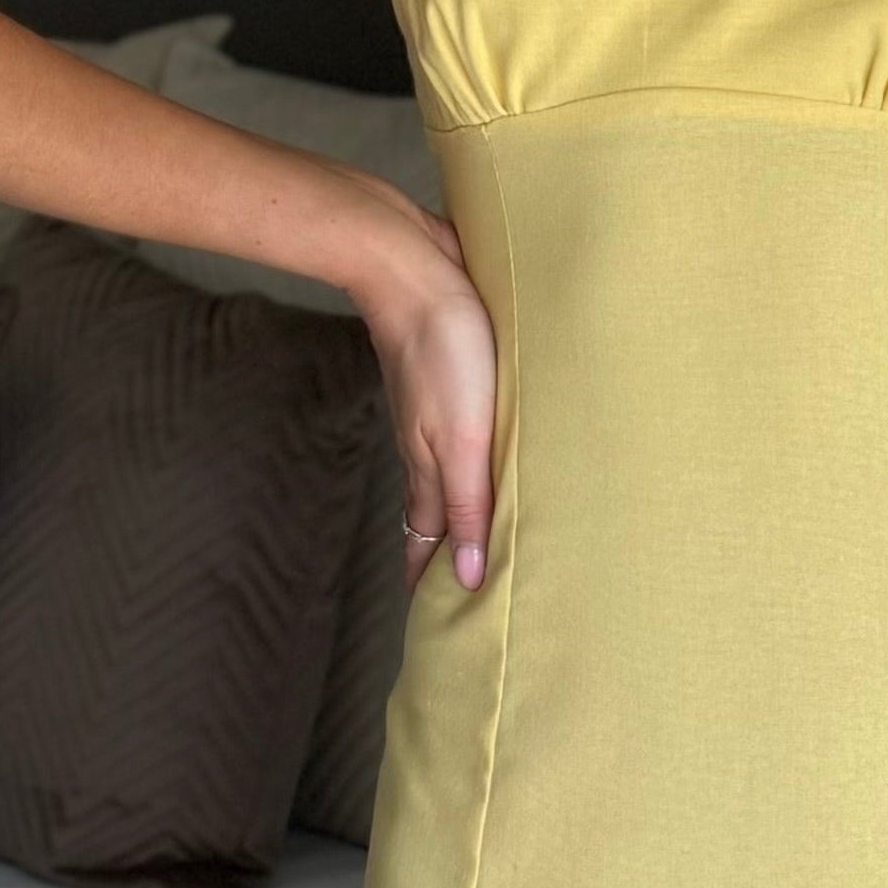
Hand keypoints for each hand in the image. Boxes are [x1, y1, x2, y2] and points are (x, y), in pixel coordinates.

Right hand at [342, 189, 497, 593]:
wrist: (407, 266)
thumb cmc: (440, 348)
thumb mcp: (462, 438)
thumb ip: (466, 504)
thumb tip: (469, 577)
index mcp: (430, 464)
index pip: (428, 538)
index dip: (431, 579)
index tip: (436, 620)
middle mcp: (427, 444)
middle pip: (434, 511)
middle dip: (443, 553)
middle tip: (457, 591)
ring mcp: (432, 410)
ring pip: (444, 471)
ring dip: (456, 506)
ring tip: (471, 535)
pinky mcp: (446, 376)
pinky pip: (457, 432)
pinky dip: (466, 460)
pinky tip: (480, 452)